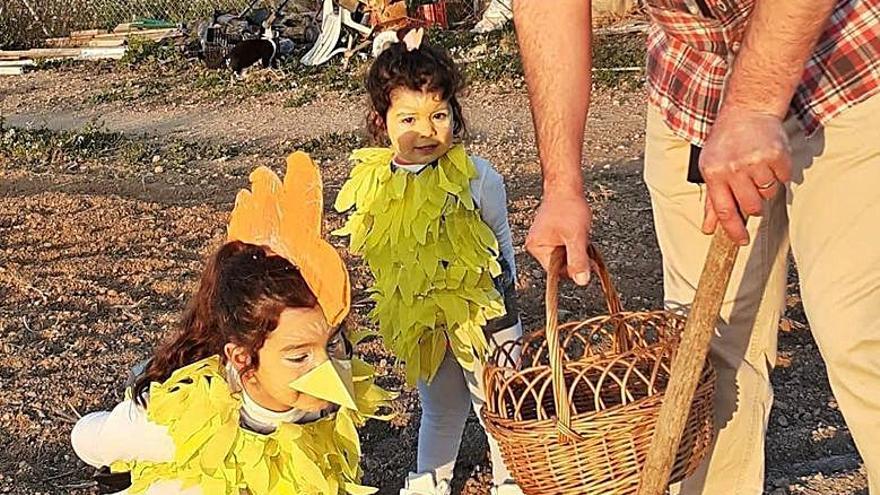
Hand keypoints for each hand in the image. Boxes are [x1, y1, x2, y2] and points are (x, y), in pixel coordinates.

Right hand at [525, 190, 592, 284]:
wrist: (566, 186)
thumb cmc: (568, 206)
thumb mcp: (576, 236)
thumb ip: (578, 259)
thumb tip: (581, 281)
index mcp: (537, 248)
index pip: (556, 272)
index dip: (573, 268)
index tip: (586, 260)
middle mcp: (536, 247)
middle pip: (560, 266)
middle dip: (575, 258)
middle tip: (584, 243)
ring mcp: (543, 242)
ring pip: (564, 257)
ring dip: (576, 250)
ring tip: (580, 234)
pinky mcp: (550, 237)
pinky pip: (564, 249)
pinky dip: (574, 244)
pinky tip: (578, 233)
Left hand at [699, 109, 790, 244]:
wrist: (747, 110)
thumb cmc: (726, 141)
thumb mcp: (710, 168)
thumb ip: (711, 201)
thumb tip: (709, 228)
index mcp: (714, 174)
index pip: (725, 211)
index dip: (733, 230)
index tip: (741, 242)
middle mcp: (734, 168)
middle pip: (751, 207)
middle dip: (753, 204)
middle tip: (750, 188)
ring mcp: (756, 161)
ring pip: (768, 194)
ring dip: (765, 186)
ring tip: (757, 168)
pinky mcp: (777, 154)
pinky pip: (783, 178)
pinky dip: (779, 173)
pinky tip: (769, 160)